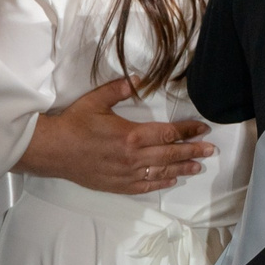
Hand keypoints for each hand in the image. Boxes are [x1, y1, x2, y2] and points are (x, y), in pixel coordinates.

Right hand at [17, 79, 217, 194]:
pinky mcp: (117, 185)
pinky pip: (145, 185)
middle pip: (170, 154)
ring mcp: (126, 173)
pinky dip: (161, 182)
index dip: (188, 130)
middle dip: (193, 150)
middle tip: (211, 150)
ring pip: (161, 171)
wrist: (53, 150)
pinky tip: (172, 179)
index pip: (168, 133)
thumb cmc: (74, 124)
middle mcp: (133, 156)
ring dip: (182, 168)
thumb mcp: (96, 100)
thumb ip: (119, 89)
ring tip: (199, 166)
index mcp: (131, 135)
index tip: (203, 129)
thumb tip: (138, 78)